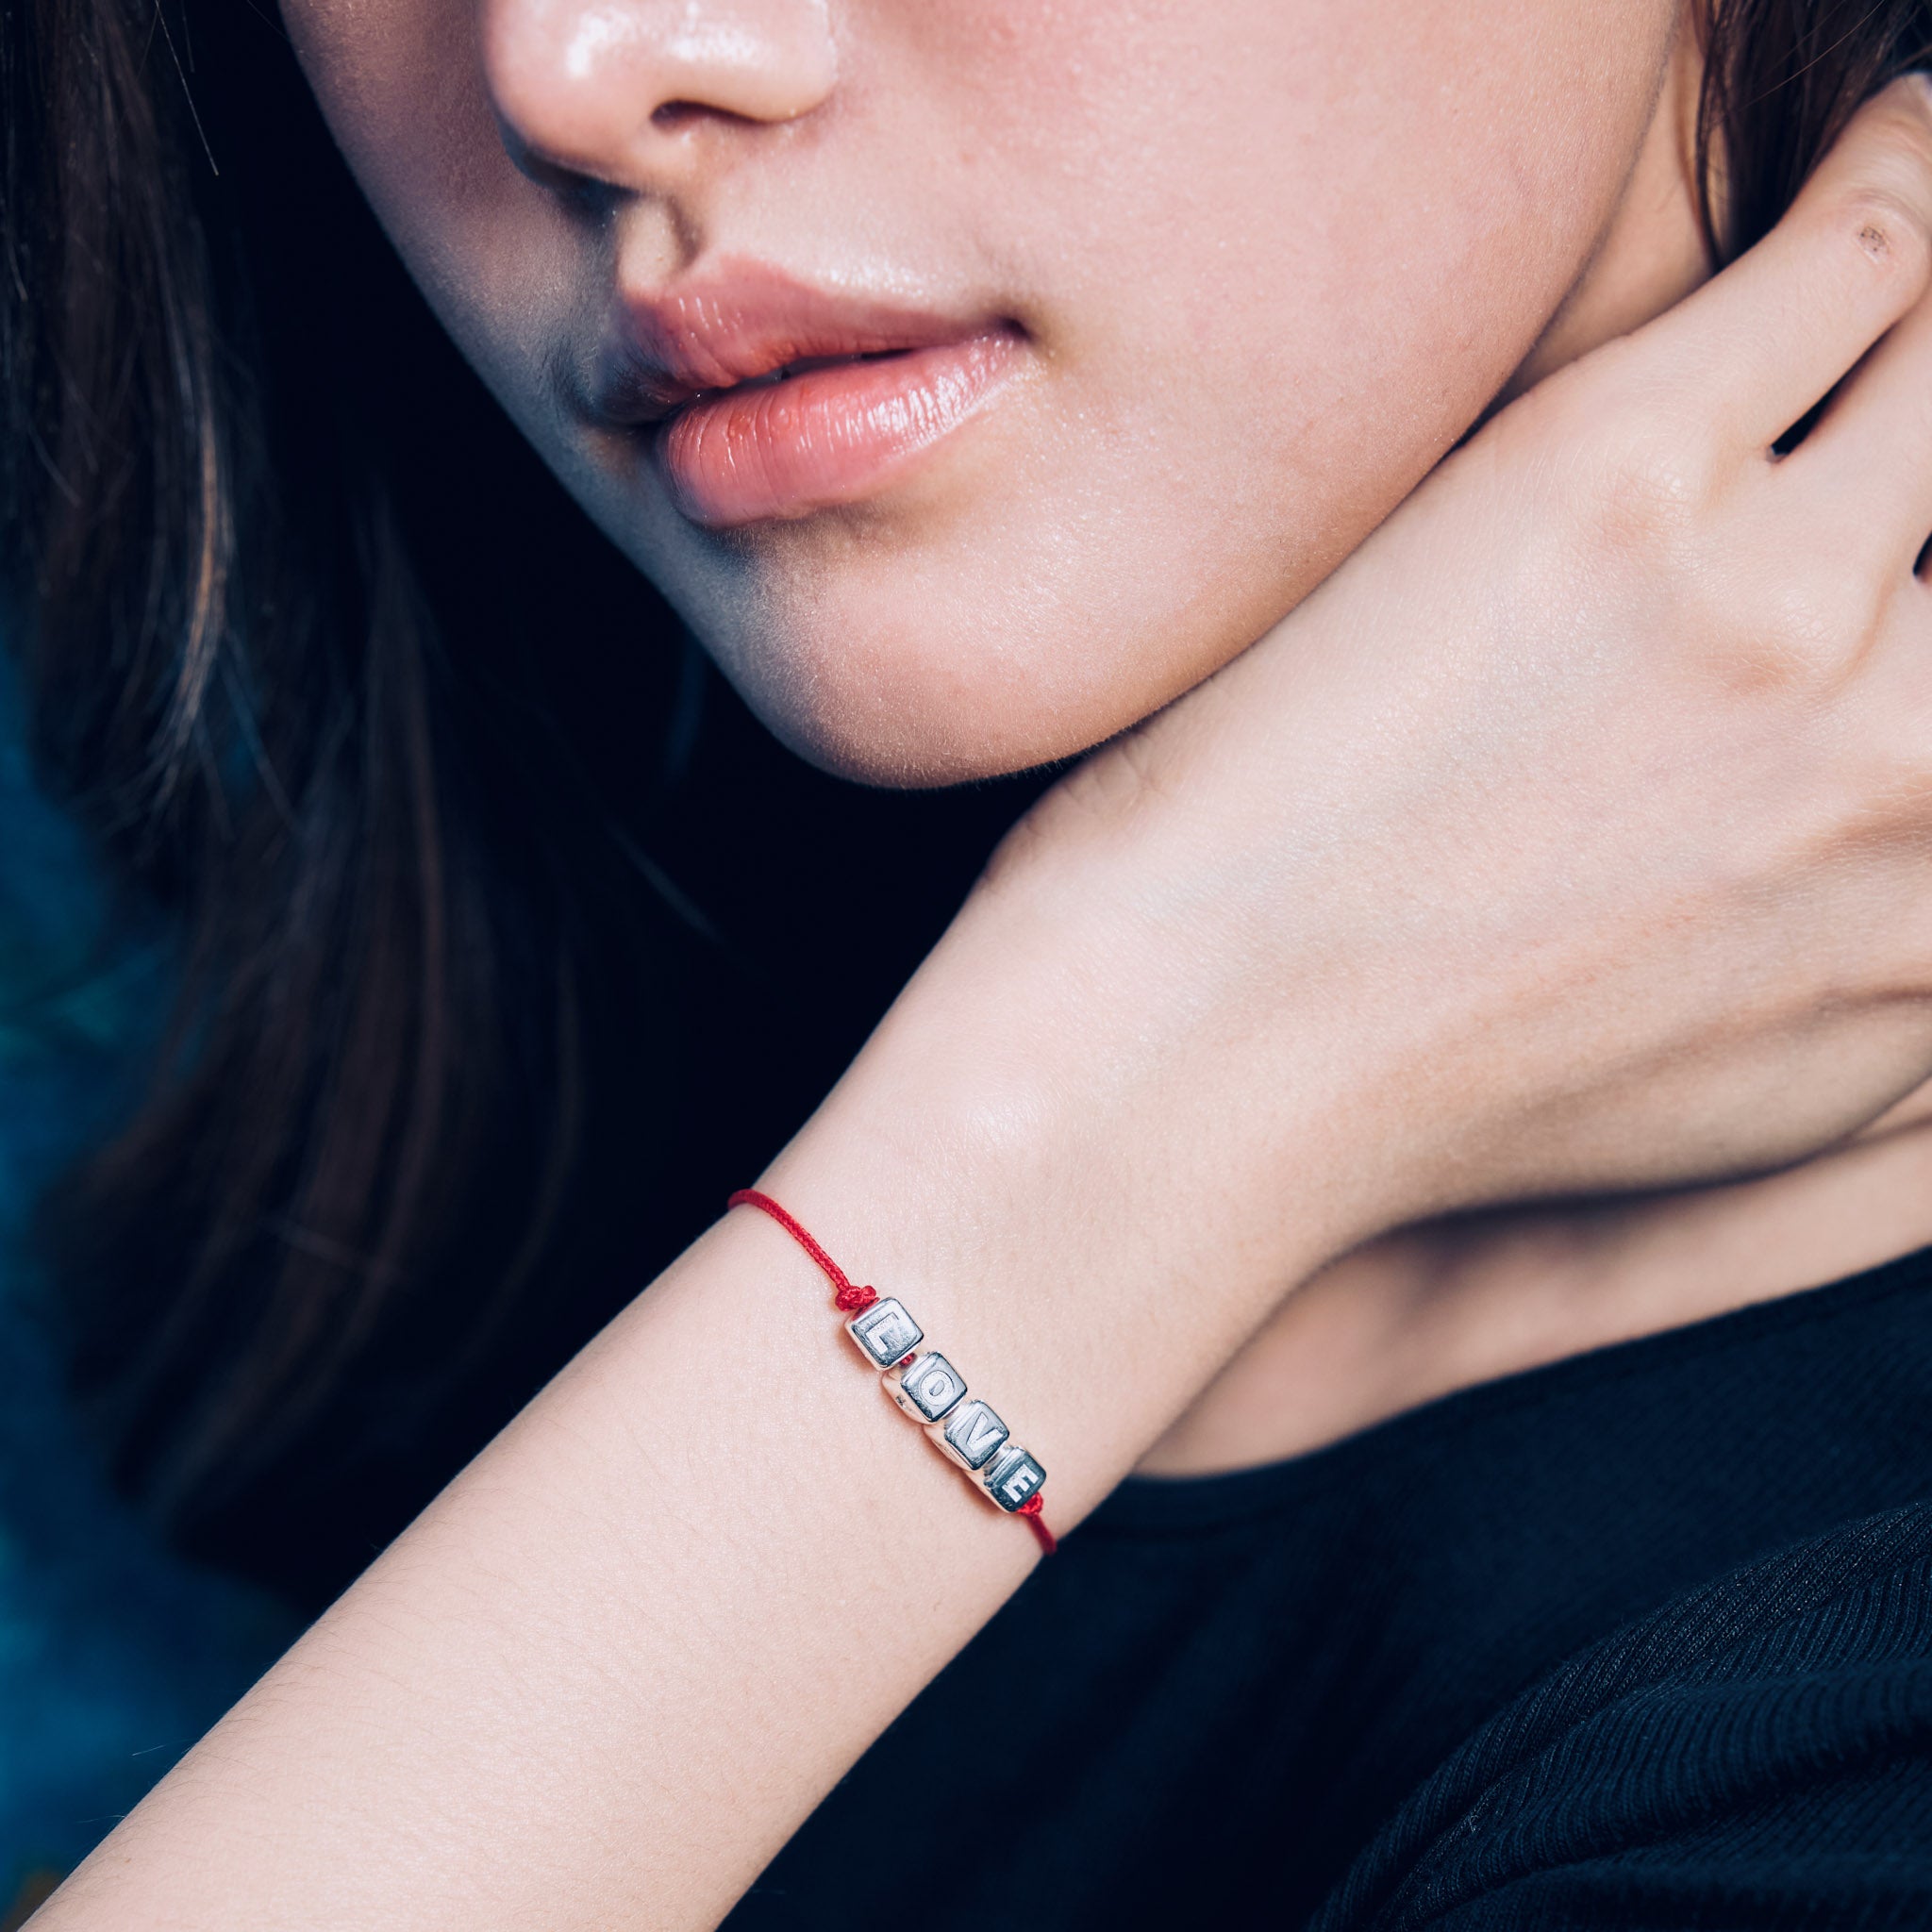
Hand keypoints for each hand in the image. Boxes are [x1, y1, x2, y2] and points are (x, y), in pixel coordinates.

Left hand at [987, 73, 1931, 1257]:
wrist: (1200, 1077)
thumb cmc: (1414, 1101)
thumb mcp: (1737, 1094)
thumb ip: (1889, 970)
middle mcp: (1919, 763)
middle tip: (1930, 410)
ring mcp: (1776, 608)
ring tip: (1931, 218)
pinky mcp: (1614, 482)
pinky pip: (1855, 257)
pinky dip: (1894, 181)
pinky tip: (1882, 160)